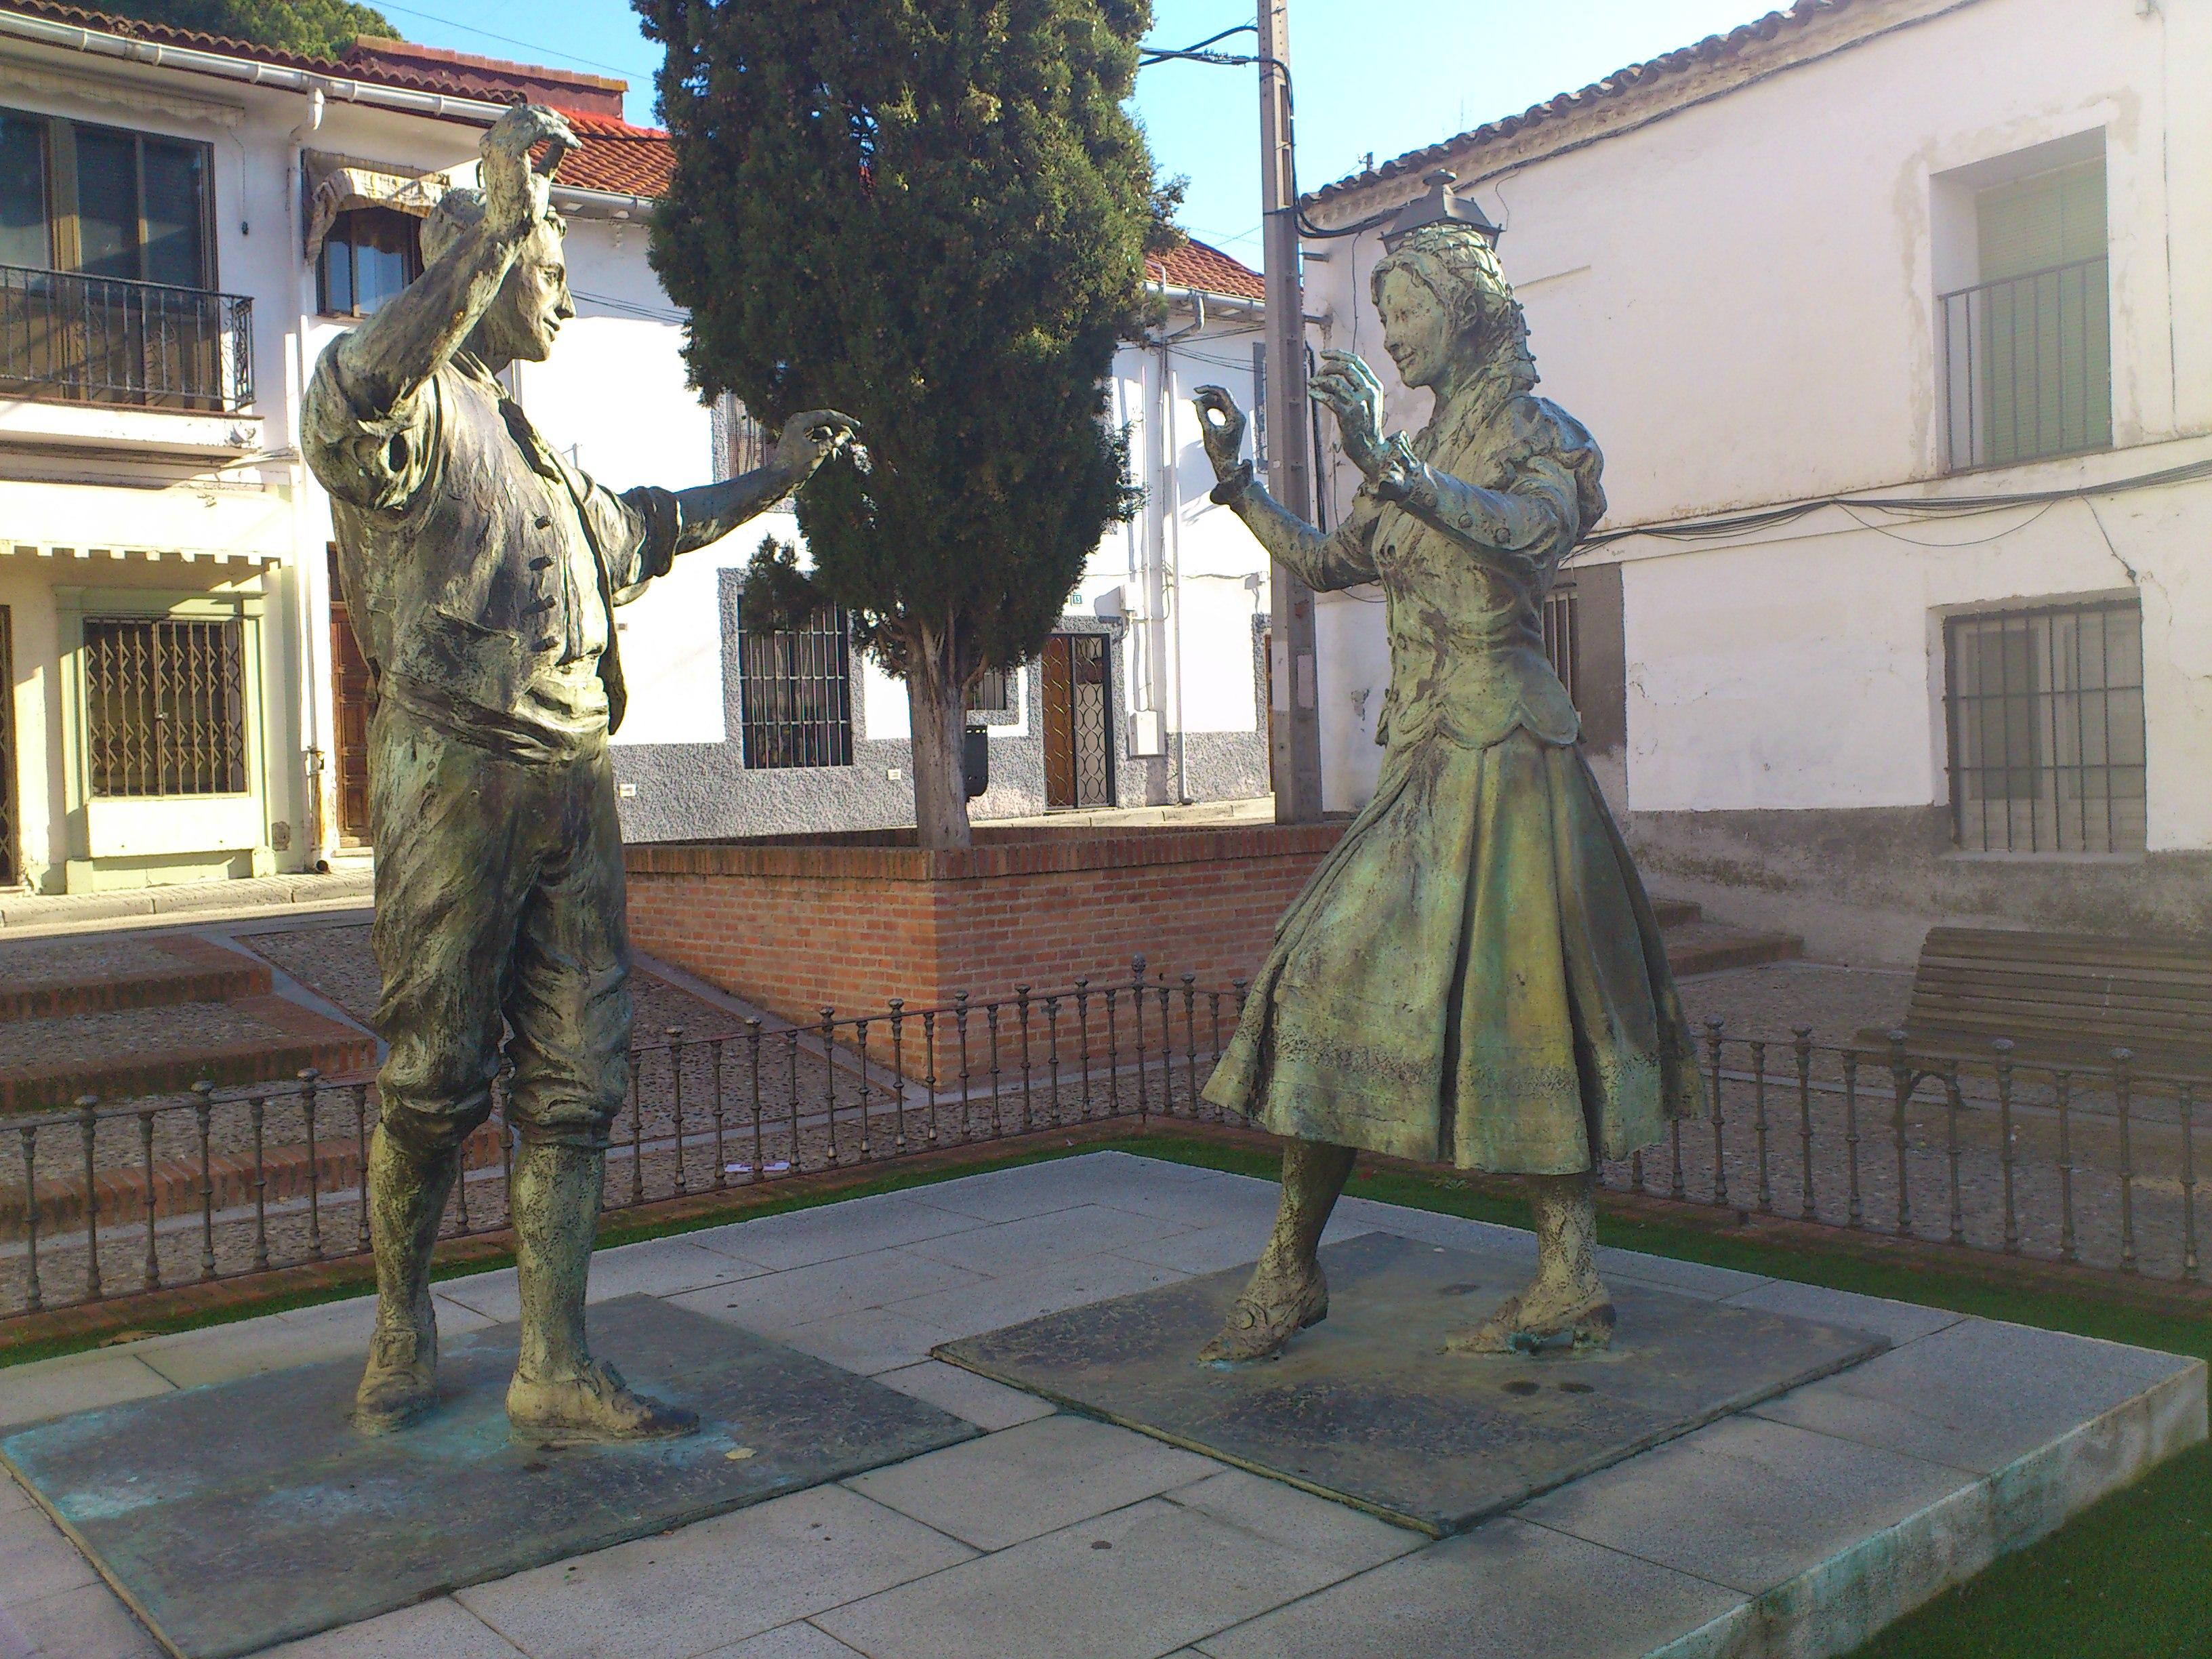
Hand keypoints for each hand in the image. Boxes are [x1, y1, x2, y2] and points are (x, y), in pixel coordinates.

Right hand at [481, 105, 580, 241]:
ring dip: (557, 127)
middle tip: (569, 128)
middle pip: (522, 112)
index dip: (541, 115)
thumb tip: (561, 144)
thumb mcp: (539, 176)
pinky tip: (569, 144)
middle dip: (549, 116)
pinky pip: (537, 131)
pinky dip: (557, 134)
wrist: (510, 227)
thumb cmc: (522, 207)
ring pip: (532, 120)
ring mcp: (497, 146)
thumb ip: (548, 159)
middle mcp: (492, 141)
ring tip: (573, 141)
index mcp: (494, 144)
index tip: (563, 125)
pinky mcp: (509, 153)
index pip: (516, 116)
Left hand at [773, 409, 861, 485]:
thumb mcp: (818, 452)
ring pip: (822, 430)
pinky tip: (834, 455)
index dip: (844, 420)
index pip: (827, 415)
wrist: (779, 479)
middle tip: (853, 438)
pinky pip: (817, 437)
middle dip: (839, 430)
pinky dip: (826, 444)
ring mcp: (798, 429)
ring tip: (840, 453)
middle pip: (825, 420)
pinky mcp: (799, 438)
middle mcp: (798, 421)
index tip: (857, 426)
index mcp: (800, 420)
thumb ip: (833, 442)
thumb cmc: (796, 466)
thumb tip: (846, 434)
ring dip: (833, 440)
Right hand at [1192, 385, 1246, 479]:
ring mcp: (1237, 418)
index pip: (1223, 393)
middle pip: (1222, 397)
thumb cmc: (1218, 451)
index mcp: (1236, 415)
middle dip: (1207, 397)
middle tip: (1194, 402)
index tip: (1196, 390)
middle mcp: (1238, 414)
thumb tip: (1196, 402)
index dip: (1209, 389)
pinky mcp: (1233, 421)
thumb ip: (1202, 414)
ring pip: (1221, 402)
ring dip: (1209, 402)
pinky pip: (1222, 409)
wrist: (1227, 465)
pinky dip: (1212, 408)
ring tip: (1196, 407)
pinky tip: (1202, 410)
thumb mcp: (1207, 431)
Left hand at [1308, 350, 1391, 478]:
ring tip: (1312, 383)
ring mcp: (1358, 403)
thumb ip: (1360, 386)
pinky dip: (1317, 393)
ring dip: (1320, 380)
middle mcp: (1369, 392)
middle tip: (1318, 372)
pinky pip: (1328, 397)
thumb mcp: (1369, 402)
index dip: (1339, 354)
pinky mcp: (1347, 414)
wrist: (1371, 449)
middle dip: (1328, 366)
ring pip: (1335, 381)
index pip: (1357, 361)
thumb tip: (1338, 370)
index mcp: (1375, 386)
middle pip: (1345, 367)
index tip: (1324, 354)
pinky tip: (1311, 392)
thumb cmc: (1366, 425)